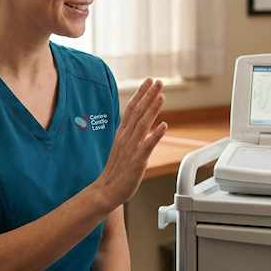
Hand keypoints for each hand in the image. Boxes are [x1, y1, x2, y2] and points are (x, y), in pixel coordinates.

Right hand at [93, 77, 167, 206]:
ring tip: (162, 95)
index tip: (148, 81)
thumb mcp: (121, 147)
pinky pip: (148, 145)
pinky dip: (156, 134)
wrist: (106, 189)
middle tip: (157, 81)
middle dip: (148, 95)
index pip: (131, 108)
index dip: (140, 93)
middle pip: (137, 112)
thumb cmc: (116, 170)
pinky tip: (164, 125)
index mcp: (122, 133)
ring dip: (152, 109)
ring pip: (142, 124)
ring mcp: (131, 148)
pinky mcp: (138, 161)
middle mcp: (126, 138)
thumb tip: (138, 123)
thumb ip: (129, 134)